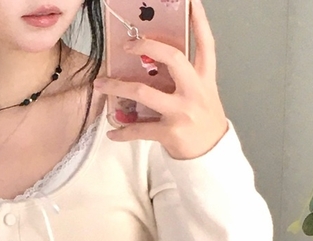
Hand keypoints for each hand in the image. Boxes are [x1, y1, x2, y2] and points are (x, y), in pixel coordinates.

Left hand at [94, 0, 228, 159]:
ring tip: (101, 84)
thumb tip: (152, 62)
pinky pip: (139, 129)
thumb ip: (184, 77)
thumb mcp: (201, 93)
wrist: (211, 154)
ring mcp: (181, 111)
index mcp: (204, 78)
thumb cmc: (202, 121)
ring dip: (117, 86)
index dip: (199, 20)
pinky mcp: (169, 132)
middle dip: (147, 46)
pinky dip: (122, 132)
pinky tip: (112, 132)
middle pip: (172, 58)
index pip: (205, 43)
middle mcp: (194, 90)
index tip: (191, 2)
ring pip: (143, 92)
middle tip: (127, 44)